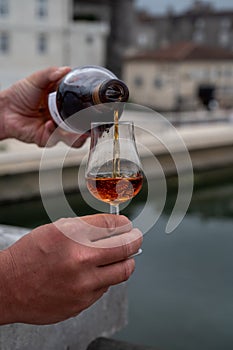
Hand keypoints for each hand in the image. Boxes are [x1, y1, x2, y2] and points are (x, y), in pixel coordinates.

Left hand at [0, 66, 87, 146]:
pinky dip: (52, 131)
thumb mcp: (37, 79)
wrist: (4, 109)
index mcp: (63, 104)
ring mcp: (55, 130)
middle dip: (88, 129)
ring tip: (79, 133)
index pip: (82, 110)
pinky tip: (47, 123)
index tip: (96, 109)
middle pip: (81, 128)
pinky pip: (55, 139)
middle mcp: (62, 119)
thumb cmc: (19, 95)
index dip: (90, 111)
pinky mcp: (46, 139)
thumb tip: (67, 69)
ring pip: (73, 139)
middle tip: (91, 125)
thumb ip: (51, 73)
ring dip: (77, 137)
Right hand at [0, 214, 141, 324]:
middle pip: (126, 247)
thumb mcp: (57, 230)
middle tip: (135, 238)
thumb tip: (115, 227)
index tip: (126, 225)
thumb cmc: (30, 255)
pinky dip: (105, 279)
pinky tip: (93, 274)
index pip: (113, 224)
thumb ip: (87, 228)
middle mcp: (81, 260)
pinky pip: (105, 288)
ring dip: (125, 261)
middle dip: (135, 240)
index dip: (124, 223)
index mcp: (73, 236)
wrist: (8, 288)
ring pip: (122, 271)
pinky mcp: (82, 304)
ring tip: (120, 257)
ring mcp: (83, 285)